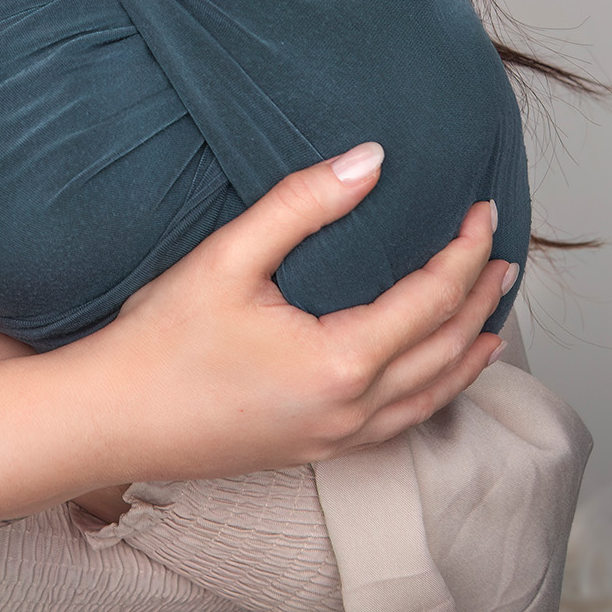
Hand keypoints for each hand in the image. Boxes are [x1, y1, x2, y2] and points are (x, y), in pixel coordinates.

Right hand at [60, 144, 511, 484]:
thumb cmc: (159, 343)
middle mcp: (352, 409)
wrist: (110, 419)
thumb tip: (369, 160)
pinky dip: (439, 391)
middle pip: (447, 347)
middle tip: (501, 250)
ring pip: (435, 394)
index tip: (481, 211)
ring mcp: (337, 438)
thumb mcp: (226, 258)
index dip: (463, 250)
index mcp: (340, 360)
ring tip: (493, 313)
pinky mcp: (316, 451)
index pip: (431, 298)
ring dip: (471, 348)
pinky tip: (437, 375)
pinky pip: (405, 423)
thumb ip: (301, 204)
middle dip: (481, 296)